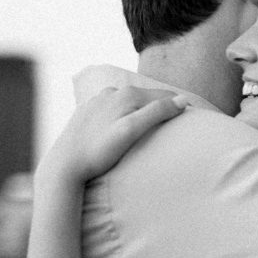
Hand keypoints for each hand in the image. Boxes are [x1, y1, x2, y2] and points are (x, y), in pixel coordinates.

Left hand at [46, 86, 186, 184]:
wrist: (64, 166)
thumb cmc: (99, 152)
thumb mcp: (132, 131)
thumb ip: (158, 112)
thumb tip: (183, 100)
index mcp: (126, 94)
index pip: (164, 95)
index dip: (180, 106)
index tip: (193, 118)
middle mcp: (112, 92)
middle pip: (147, 97)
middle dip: (162, 107)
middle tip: (175, 124)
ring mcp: (98, 101)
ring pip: (130, 102)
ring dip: (143, 111)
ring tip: (152, 127)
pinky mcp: (87, 111)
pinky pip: (114, 109)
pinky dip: (126, 115)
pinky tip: (126, 128)